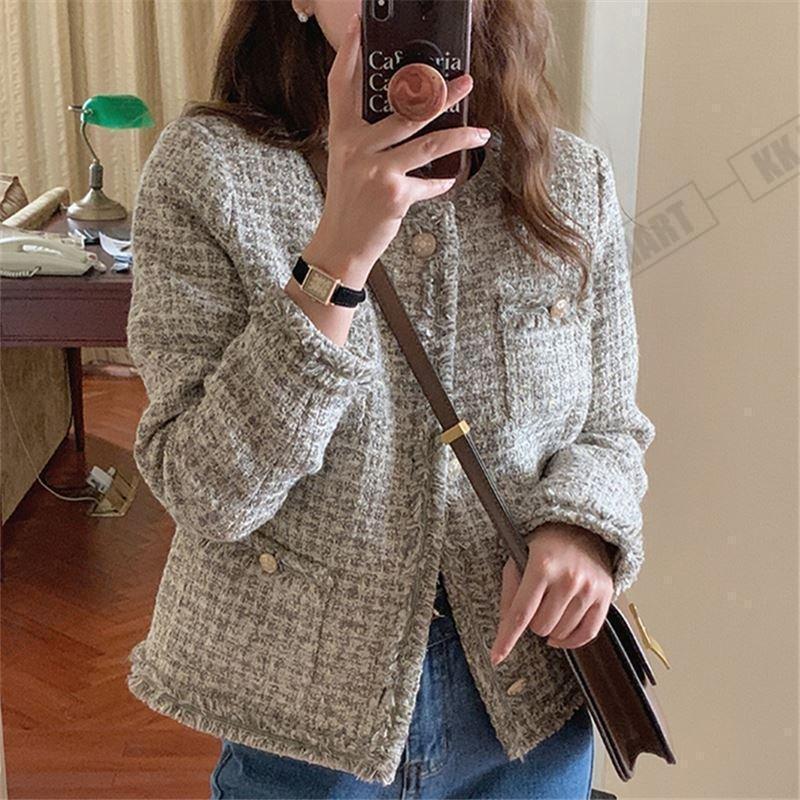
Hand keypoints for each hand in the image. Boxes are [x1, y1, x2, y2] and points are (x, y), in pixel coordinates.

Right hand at [306, 10, 491, 283]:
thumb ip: (367, 137)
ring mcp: (377, 170)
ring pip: (428, 143)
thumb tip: (407, 116)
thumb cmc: (348, 202)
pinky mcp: (395, 194)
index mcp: (342, 134)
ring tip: (479, 130)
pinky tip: (448, 181)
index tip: (363, 23)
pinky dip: (441, 184)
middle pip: (404, 109)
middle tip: (464, 80)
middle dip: (440, 94)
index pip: (342, 83)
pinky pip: (429, 183)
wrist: (341, 244)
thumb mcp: (347, 163)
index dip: (352, 51)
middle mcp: (357, 147)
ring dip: (459, 135)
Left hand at [489, 522, 615, 663]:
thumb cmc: (545, 546)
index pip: (521, 612)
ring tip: (550, 609)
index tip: (497, 657)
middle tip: (536, 605)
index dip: (507, 638)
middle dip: (533, 622)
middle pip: (541, 627)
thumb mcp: (518, 559)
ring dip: (551, 629)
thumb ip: (510, 592)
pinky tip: (562, 634)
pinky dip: (572, 641)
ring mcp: (589, 588)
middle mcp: (568, 578)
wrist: (582, 529)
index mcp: (542, 566)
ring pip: (562, 633)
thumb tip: (506, 626)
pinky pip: (588, 634)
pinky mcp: (606, 595)